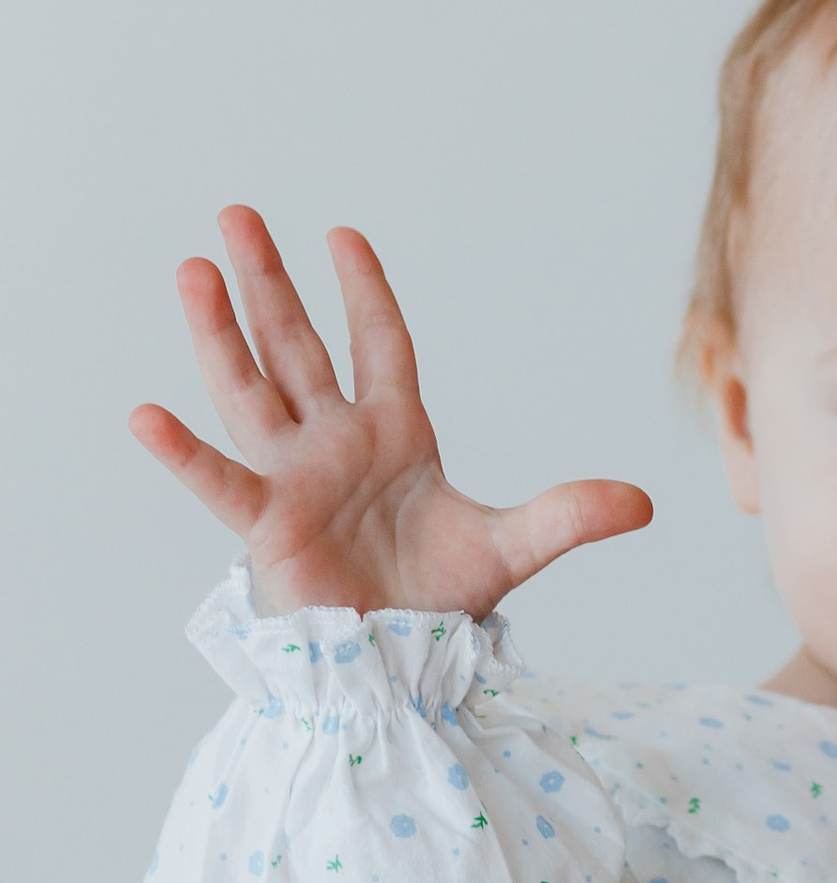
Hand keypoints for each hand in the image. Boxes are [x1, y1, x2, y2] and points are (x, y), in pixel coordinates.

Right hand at [129, 205, 650, 618]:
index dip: (364, 291)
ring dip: (220, 332)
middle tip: (237, 214)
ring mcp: (296, 480)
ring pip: (252, 390)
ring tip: (192, 269)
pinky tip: (145, 415)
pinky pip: (221, 482)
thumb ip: (569, 516)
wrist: (403, 667)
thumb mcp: (513, 548)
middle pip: (298, 347)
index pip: (379, 345)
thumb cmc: (441, 603)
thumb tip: (646, 501)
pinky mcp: (268, 527)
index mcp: (395, 436)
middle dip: (270, 283)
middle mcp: (336, 445)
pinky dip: (184, 454)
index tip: (343, 235)